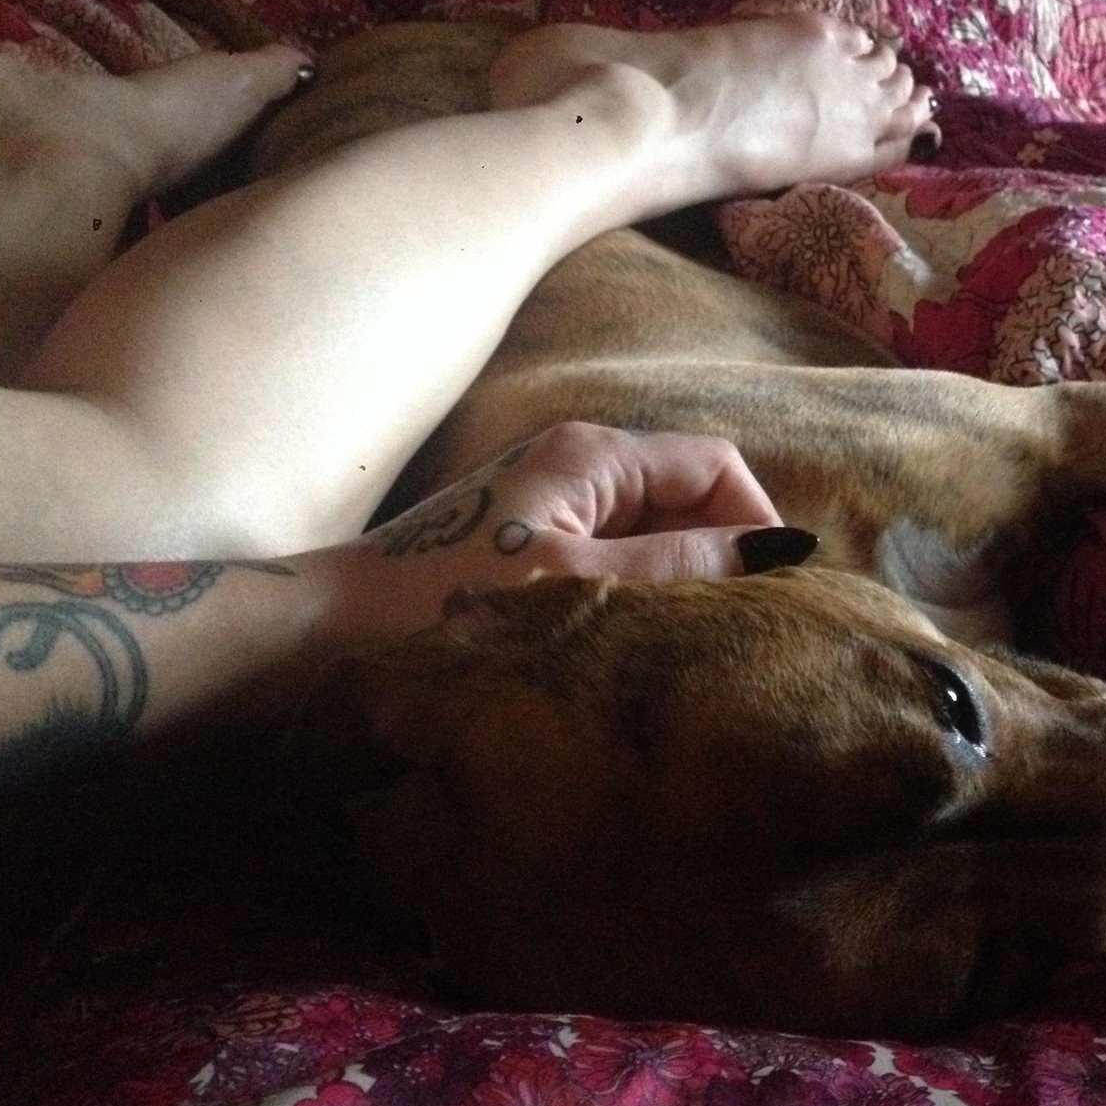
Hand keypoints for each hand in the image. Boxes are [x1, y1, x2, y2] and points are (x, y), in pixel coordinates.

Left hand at [310, 423, 817, 655]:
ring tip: (689, 648)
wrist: (324, 643)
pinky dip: (642, 599)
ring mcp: (552, 506)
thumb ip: (684, 568)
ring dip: (683, 585)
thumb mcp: (581, 591)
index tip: (771, 596)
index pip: (717, 466)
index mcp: (593, 455)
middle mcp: (576, 465)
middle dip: (725, 558)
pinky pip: (616, 562)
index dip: (756, 523)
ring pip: (656, 535)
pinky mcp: (530, 547)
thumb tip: (781, 551)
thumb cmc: (443, 611)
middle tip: (738, 633)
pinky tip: (634, 650)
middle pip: (690, 498)